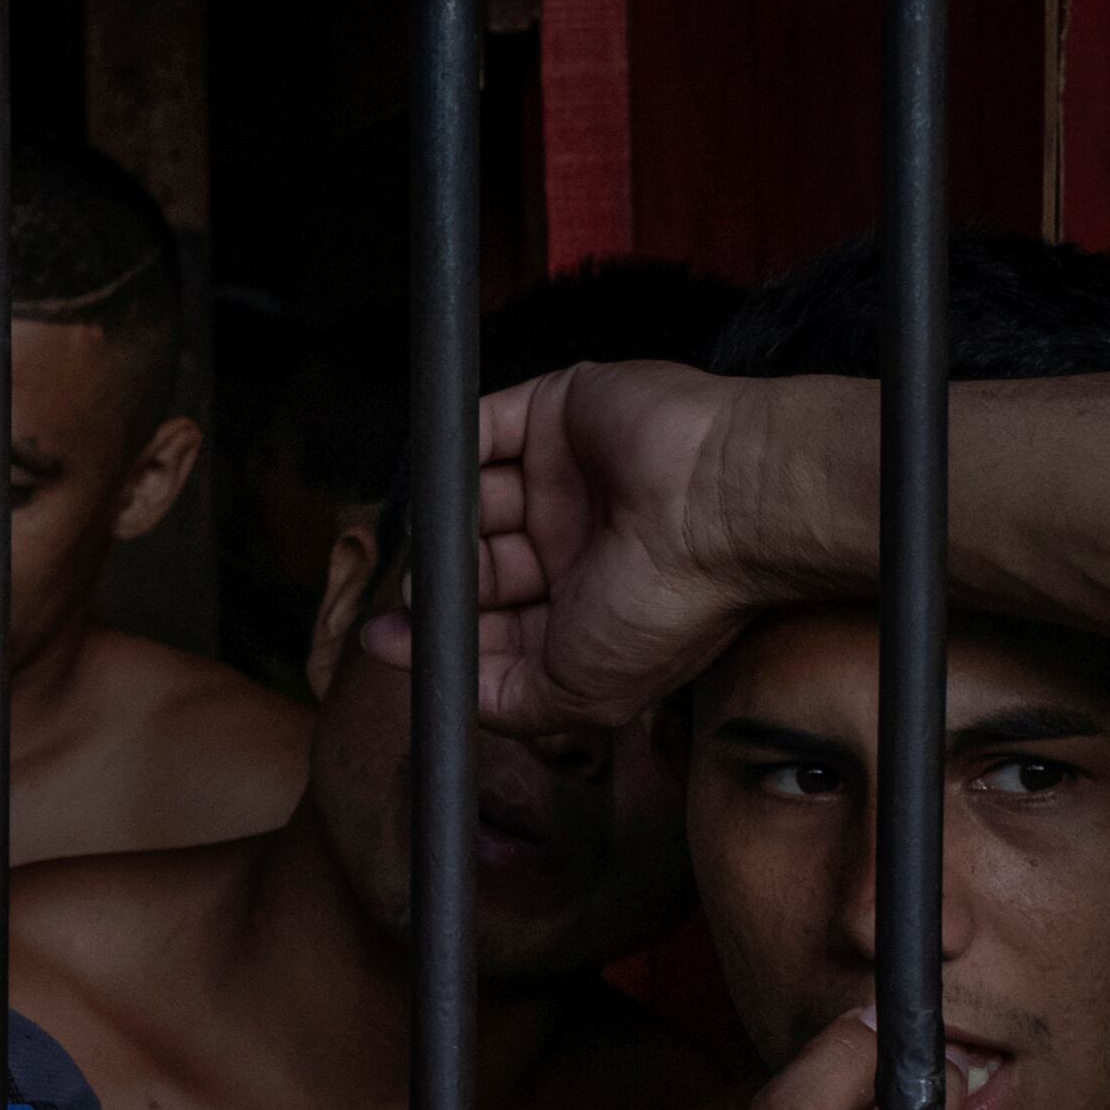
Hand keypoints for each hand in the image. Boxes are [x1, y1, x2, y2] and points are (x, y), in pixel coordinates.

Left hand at [370, 362, 764, 736]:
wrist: (716, 510)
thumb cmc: (665, 607)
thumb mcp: (572, 694)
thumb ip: (500, 698)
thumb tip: (429, 675)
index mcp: (588, 607)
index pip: (497, 621)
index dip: (446, 632)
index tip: (393, 639)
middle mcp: (575, 542)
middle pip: (479, 562)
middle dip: (443, 582)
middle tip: (418, 592)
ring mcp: (565, 475)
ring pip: (474, 497)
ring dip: (445, 522)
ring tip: (439, 544)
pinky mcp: (557, 411)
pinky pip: (483, 426)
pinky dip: (451, 452)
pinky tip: (441, 484)